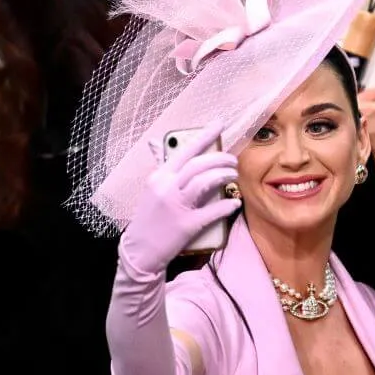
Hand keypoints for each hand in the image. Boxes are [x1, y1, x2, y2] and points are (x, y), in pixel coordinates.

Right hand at [120, 124, 239, 274]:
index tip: (220, 124)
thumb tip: (156, 143)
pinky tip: (235, 203)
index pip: (184, 150)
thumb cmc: (149, 217)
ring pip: (205, 183)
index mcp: (159, 176)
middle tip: (233, 161)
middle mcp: (166, 188)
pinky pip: (212, 211)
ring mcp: (176, 206)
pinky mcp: (186, 225)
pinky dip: (226, 205)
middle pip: (198, 165)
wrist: (140, 250)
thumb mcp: (152, 188)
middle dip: (220, 159)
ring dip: (224, 176)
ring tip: (233, 176)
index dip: (204, 136)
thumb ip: (161, 166)